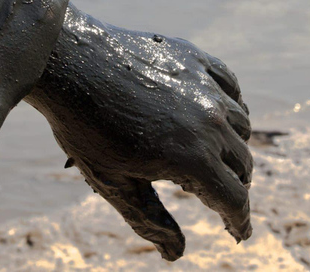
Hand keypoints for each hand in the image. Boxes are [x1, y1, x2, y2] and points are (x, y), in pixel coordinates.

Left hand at [28, 8, 251, 260]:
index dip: (239, 221)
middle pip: (242, 163)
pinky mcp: (195, 58)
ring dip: (233, 146)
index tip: (239, 232)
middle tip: (218, 195)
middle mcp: (208, 121)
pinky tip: (215, 113)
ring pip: (240, 124)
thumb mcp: (113, 183)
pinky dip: (230, 105)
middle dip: (235, 185)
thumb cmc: (85, 127)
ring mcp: (204, 86)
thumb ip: (149, 221)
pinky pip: (229, 86)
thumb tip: (177, 255)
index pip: (234, 199)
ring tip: (213, 155)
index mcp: (191, 157)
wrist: (67, 63)